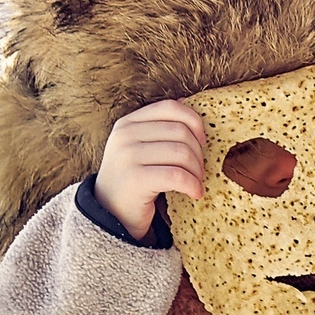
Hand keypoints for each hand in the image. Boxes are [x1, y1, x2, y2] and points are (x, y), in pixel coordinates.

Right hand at [94, 100, 206, 239]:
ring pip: (182, 153)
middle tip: (199, 172)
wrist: (111, 214)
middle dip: (198, 154)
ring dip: (197, 172)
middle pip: (181, 132)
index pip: (171, 108)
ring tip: (195, 183)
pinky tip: (195, 194)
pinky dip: (193, 186)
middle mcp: (125, 135)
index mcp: (128, 123)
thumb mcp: (142, 148)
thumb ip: (160, 126)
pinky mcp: (136, 178)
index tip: (202, 142)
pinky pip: (178, 176)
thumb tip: (187, 101)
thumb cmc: (135, 180)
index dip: (194, 122)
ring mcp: (128, 155)